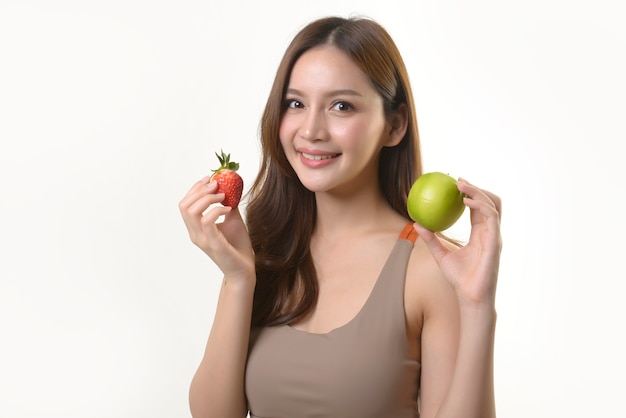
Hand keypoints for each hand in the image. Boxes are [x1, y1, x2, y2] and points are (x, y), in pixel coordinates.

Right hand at [179, 176, 254, 280]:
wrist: (243, 269)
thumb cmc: (237, 246)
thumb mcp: (232, 220)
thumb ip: (227, 205)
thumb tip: (230, 186)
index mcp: (195, 228)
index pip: (185, 204)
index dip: (195, 188)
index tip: (209, 178)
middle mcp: (195, 234)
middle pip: (184, 205)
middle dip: (200, 190)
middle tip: (217, 184)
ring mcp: (202, 240)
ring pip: (192, 212)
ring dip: (208, 198)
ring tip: (224, 196)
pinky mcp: (213, 244)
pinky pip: (207, 221)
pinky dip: (217, 210)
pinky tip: (228, 209)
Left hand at [413, 178, 501, 306]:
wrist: (470, 296)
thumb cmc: (458, 279)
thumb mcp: (440, 255)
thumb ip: (431, 239)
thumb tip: (416, 223)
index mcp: (480, 234)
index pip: (478, 209)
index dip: (470, 195)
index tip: (455, 185)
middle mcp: (490, 233)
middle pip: (489, 203)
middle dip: (476, 188)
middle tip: (458, 180)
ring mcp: (494, 236)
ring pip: (492, 206)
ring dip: (478, 192)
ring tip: (461, 186)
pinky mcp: (495, 242)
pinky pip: (491, 218)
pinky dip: (480, 206)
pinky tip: (466, 201)